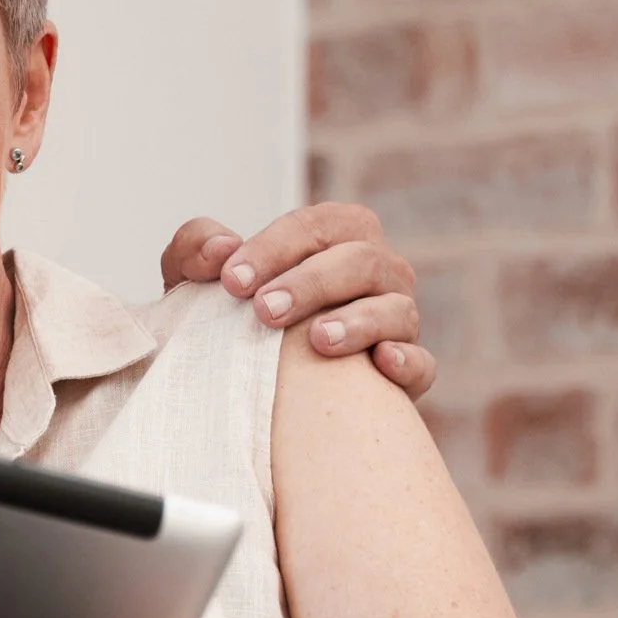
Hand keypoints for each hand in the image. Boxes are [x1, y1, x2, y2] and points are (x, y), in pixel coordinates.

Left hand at [161, 203, 434, 402]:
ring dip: (358, 321)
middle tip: (264, 311)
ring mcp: (396, 322)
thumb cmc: (228, 324)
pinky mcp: (405, 374)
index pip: (319, 225)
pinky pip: (422, 363)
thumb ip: (194, 252)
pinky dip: (407, 361)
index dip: (276, 247)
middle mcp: (375, 274)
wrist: (249, 392)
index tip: (231, 281)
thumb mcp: (198, 286)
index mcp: (335, 240)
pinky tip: (381, 363)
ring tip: (316, 340)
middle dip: (312, 282)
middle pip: (361, 261)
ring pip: (397, 309)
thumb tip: (217, 250)